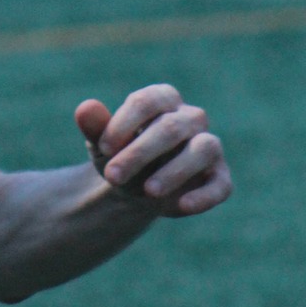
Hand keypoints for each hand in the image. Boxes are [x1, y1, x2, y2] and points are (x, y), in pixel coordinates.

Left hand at [74, 86, 231, 217]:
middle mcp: (191, 118)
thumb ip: (95, 126)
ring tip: (148, 192)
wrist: (133, 188)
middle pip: (172, 127)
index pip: (148, 101)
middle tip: (112, 176)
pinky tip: (182, 206)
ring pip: (204, 149)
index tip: (103, 148)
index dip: (125, 123)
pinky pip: (221, 184)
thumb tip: (85, 109)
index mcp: (163, 100)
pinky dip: (205, 196)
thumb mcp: (103, 144)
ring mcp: (209, 147)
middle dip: (140, 153)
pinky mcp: (218, 177)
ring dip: (175, 171)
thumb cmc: (120, 156)